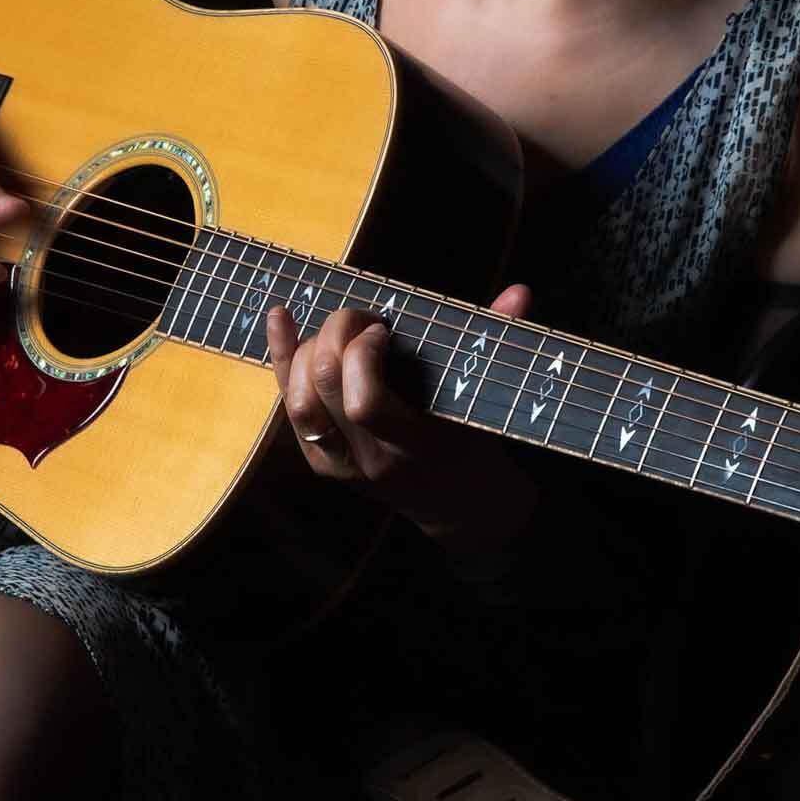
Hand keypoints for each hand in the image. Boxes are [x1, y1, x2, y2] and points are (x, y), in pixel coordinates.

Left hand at [266, 282, 539, 554]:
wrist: (460, 509)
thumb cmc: (476, 443)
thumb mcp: (485, 399)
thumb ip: (499, 340)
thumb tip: (520, 291)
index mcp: (412, 445)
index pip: (365, 402)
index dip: (362, 355)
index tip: (384, 330)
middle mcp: (367, 460)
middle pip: (324, 389)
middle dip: (336, 336)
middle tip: (363, 319)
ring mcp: (337, 464)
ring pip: (296, 400)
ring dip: (308, 349)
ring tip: (339, 330)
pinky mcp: (319, 461)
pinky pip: (288, 407)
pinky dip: (280, 357)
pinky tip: (279, 316)